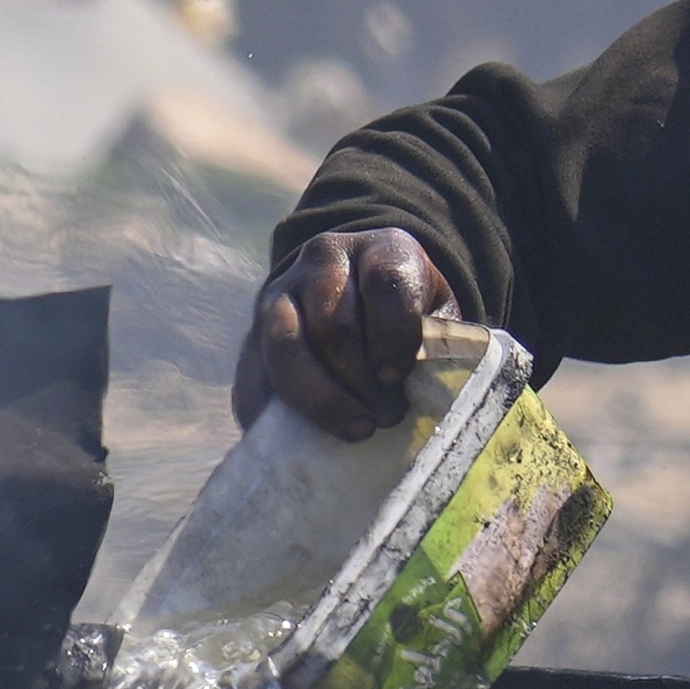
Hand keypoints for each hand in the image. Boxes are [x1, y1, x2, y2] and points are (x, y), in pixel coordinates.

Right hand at [237, 227, 445, 438]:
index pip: (384, 283)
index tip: (397, 377)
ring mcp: (282, 293)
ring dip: (322, 398)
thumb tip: (428, 400)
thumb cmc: (412, 317)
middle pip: (333, 324)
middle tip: (386, 417)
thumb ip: (435, 347)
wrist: (361, 293)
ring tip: (356, 429)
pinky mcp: (254, 333)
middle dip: (359, 380)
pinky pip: (253, 376)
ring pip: (287, 346)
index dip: (393, 336)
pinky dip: (274, 412)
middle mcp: (325, 260)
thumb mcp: (436, 317)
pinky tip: (302, 440)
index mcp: (382, 248)